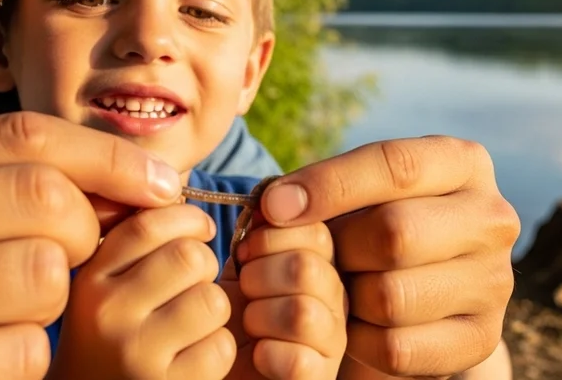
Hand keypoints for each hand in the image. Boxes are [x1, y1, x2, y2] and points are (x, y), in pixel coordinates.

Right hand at [0, 111, 184, 379]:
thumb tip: (133, 178)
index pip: (18, 136)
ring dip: (50, 306)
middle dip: (85, 233)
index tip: (162, 184)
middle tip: (69, 265)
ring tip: (2, 321)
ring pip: (41, 276)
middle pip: (41, 197)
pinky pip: (24, 353)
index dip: (108, 158)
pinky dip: (24, 364)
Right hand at [47, 204, 235, 379]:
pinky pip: (220, 348)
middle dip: (205, 266)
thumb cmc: (106, 340)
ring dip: (214, 310)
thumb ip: (129, 244)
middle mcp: (105, 314)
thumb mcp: (100, 289)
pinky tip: (191, 359)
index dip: (188, 218)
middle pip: (189, 257)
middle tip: (194, 283)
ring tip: (191, 324)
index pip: (148, 225)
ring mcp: (135, 354)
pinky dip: (216, 351)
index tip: (200, 230)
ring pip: (213, 300)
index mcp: (88, 280)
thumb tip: (173, 187)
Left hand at [219, 222, 345, 379]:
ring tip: (250, 325)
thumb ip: (263, 227)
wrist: (220, 364)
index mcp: (327, 260)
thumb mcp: (245, 260)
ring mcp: (336, 342)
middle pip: (307, 267)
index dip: (270, 237)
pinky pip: (299, 361)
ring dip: (258, 317)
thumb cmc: (233, 309)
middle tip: (245, 291)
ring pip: (302, 313)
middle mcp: (341, 298)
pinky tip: (259, 355)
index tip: (247, 253)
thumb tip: (272, 199)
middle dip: (258, 276)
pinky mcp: (322, 378)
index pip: (316, 229)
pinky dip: (266, 355)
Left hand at [258, 136, 519, 378]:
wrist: (427, 288)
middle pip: (396, 233)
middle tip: (320, 258)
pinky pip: (397, 348)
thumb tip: (275, 207)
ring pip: (392, 296)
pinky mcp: (482, 339)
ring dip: (349, 299)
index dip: (329, 185)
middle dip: (341, 249)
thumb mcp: (363, 191)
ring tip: (343, 289)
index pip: (396, 165)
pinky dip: (360, 341)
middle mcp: (492, 218)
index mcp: (465, 163)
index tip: (275, 207)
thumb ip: (321, 189)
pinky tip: (357, 324)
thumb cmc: (379, 222)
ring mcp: (495, 282)